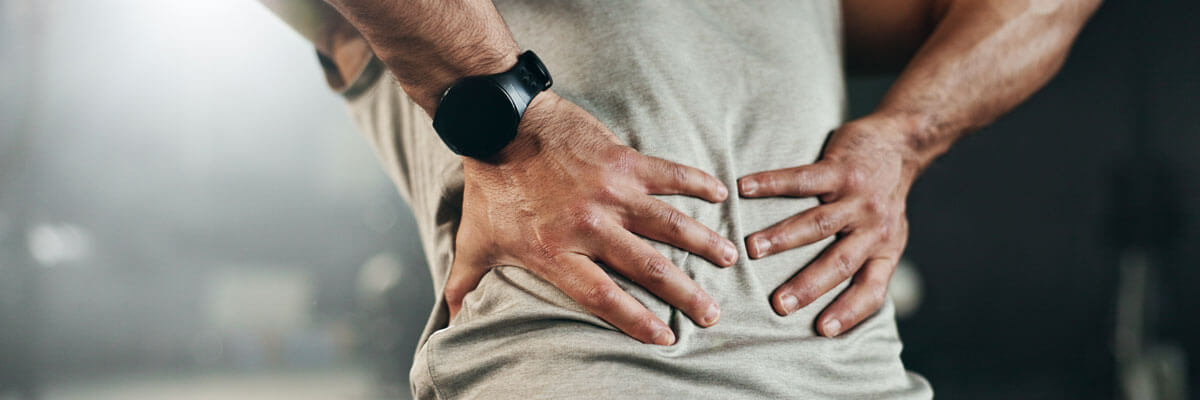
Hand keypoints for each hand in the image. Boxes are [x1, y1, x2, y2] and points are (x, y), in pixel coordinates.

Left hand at [446, 92, 737, 344]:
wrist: (501, 123)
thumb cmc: (490, 187)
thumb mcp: (475, 242)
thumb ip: (466, 285)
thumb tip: (450, 322)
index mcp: (557, 253)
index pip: (605, 297)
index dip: (637, 321)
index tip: (666, 338)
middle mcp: (590, 226)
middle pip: (648, 268)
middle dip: (685, 293)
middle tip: (712, 314)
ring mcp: (611, 191)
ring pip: (669, 223)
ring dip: (704, 242)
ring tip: (730, 259)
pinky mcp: (623, 160)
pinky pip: (669, 173)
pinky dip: (697, 182)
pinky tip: (721, 193)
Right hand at [737, 115, 919, 336]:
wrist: (902, 145)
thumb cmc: (885, 198)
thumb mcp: (888, 236)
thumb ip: (865, 263)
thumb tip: (834, 303)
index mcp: (884, 251)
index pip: (872, 290)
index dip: (850, 312)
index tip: (823, 331)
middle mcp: (873, 228)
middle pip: (839, 262)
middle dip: (808, 285)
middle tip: (779, 304)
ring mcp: (858, 197)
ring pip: (818, 223)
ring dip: (783, 237)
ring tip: (752, 250)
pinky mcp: (842, 169)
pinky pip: (803, 179)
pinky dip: (771, 183)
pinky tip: (745, 188)